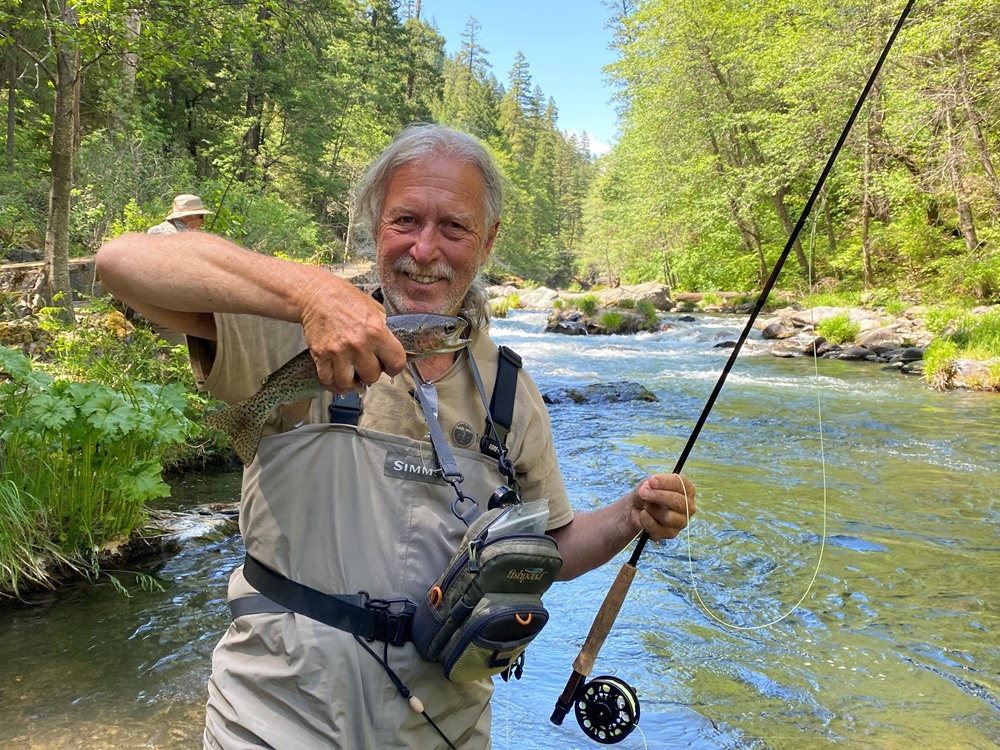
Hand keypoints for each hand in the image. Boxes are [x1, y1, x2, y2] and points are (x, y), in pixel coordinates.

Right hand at [299, 278, 407, 393]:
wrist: (318, 295)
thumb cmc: (347, 300)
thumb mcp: (376, 309)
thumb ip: (385, 331)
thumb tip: (389, 351)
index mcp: (377, 331)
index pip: (397, 363)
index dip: (394, 367)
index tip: (388, 366)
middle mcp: (359, 344)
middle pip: (373, 376)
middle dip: (371, 373)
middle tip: (366, 366)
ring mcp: (338, 352)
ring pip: (349, 384)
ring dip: (352, 382)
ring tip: (352, 376)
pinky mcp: (321, 355)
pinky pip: (328, 380)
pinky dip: (333, 384)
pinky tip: (337, 381)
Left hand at [631, 473, 695, 540]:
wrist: (637, 508)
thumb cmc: (648, 492)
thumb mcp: (648, 483)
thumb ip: (650, 483)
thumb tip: (649, 487)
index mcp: (687, 489)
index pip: (681, 484)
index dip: (665, 482)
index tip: (651, 480)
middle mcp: (688, 506)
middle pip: (677, 501)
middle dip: (658, 496)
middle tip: (643, 492)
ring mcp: (681, 522)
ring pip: (668, 517)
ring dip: (651, 509)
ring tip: (645, 505)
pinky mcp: (671, 534)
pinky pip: (658, 528)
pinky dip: (646, 520)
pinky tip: (643, 515)